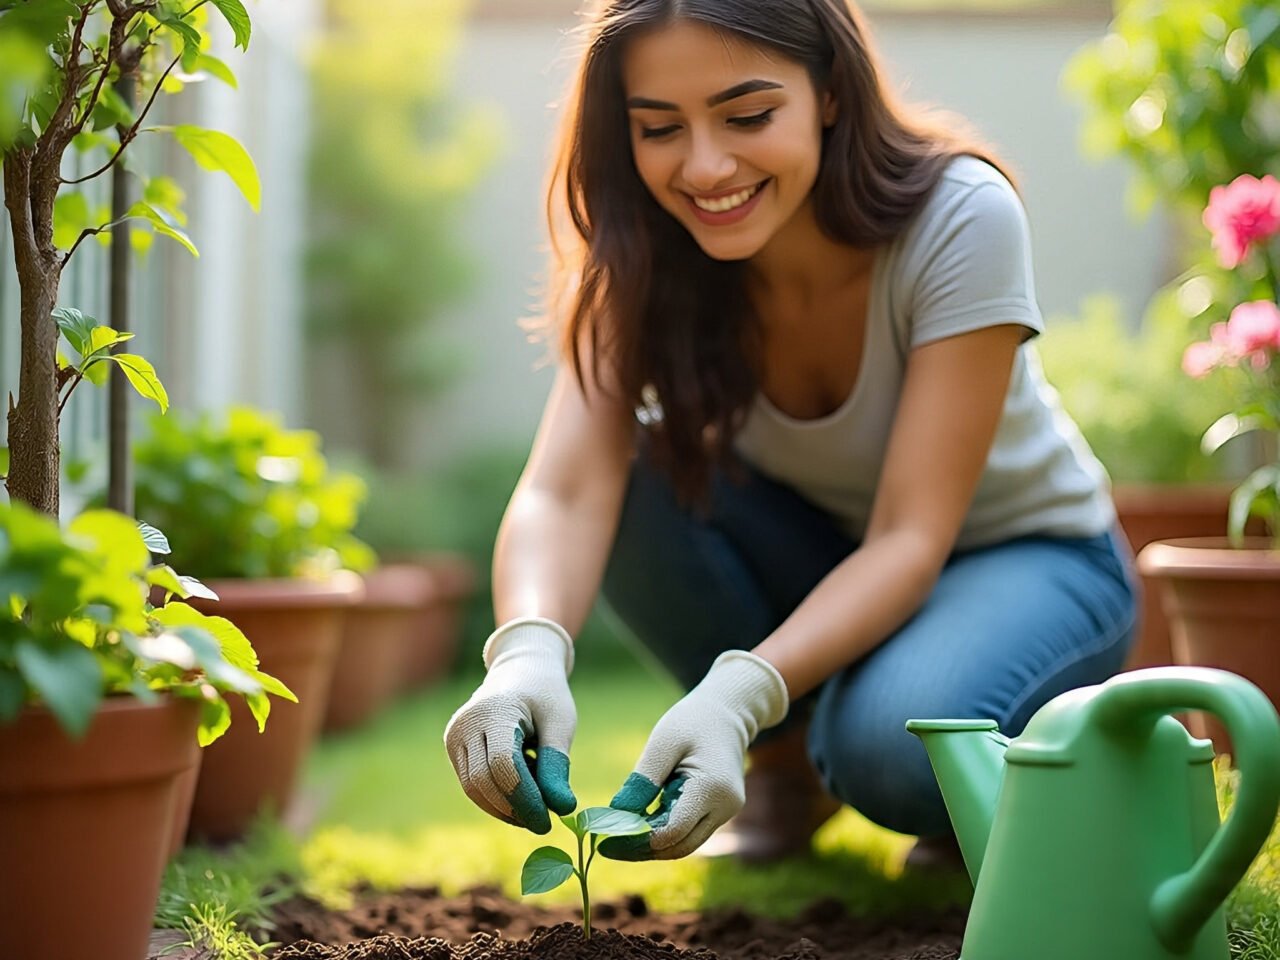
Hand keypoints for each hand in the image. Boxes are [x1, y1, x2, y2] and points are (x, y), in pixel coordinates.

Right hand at [443, 617, 577, 832]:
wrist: (521, 669)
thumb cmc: (547, 695)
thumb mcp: (561, 723)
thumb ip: (557, 764)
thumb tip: (563, 809)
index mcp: (495, 710)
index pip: (503, 766)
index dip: (525, 799)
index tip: (548, 821)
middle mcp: (466, 723)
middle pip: (483, 782)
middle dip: (514, 809)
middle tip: (542, 823)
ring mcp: (454, 734)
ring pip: (472, 788)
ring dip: (503, 808)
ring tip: (533, 807)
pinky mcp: (453, 745)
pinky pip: (470, 783)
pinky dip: (495, 797)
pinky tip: (519, 795)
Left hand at [598, 650, 788, 859]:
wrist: (728, 713)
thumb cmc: (692, 721)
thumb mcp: (662, 744)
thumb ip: (642, 781)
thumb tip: (617, 815)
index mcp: (711, 787)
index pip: (673, 830)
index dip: (638, 839)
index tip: (606, 840)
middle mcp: (725, 806)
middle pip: (680, 845)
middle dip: (643, 850)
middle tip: (607, 848)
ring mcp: (727, 812)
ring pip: (687, 844)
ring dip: (654, 846)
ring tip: (618, 841)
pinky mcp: (722, 812)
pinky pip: (692, 832)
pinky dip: (667, 834)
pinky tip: (640, 827)